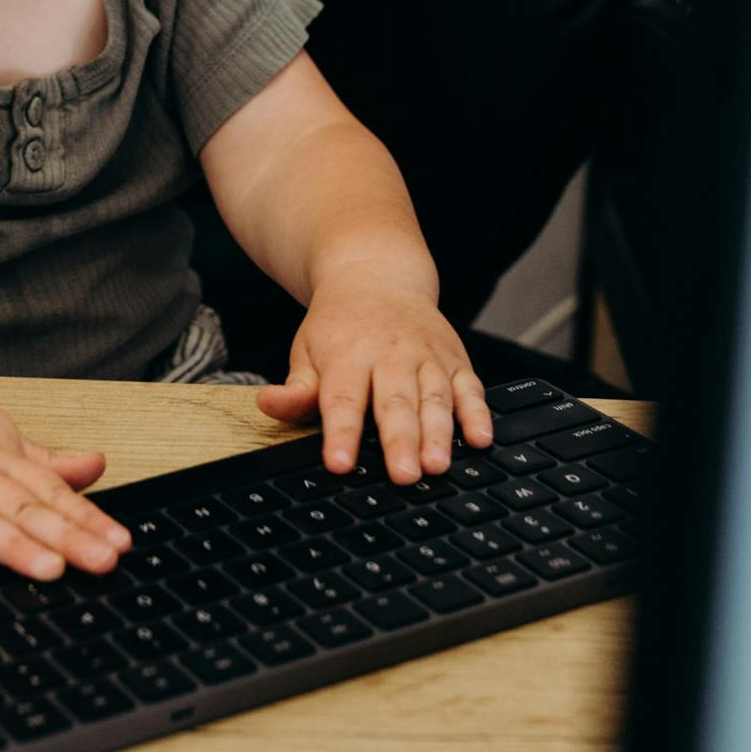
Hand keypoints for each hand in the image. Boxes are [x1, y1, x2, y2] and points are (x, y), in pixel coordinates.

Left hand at [254, 264, 493, 479]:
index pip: (343, 398)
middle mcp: (390, 353)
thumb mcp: (306, 349)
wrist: (377, 275)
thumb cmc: (338, 326)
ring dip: (439, 433)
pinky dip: (478, 413)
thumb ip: (296, 387)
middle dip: (400, 440)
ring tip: (437, 466)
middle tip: (403, 475)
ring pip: (436, 397)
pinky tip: (480, 439)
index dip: (341, 433)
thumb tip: (269, 405)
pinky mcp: (455, 358)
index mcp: (347, 353)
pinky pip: (470, 386)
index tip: (340, 463)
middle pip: (395, 401)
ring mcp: (427, 355)